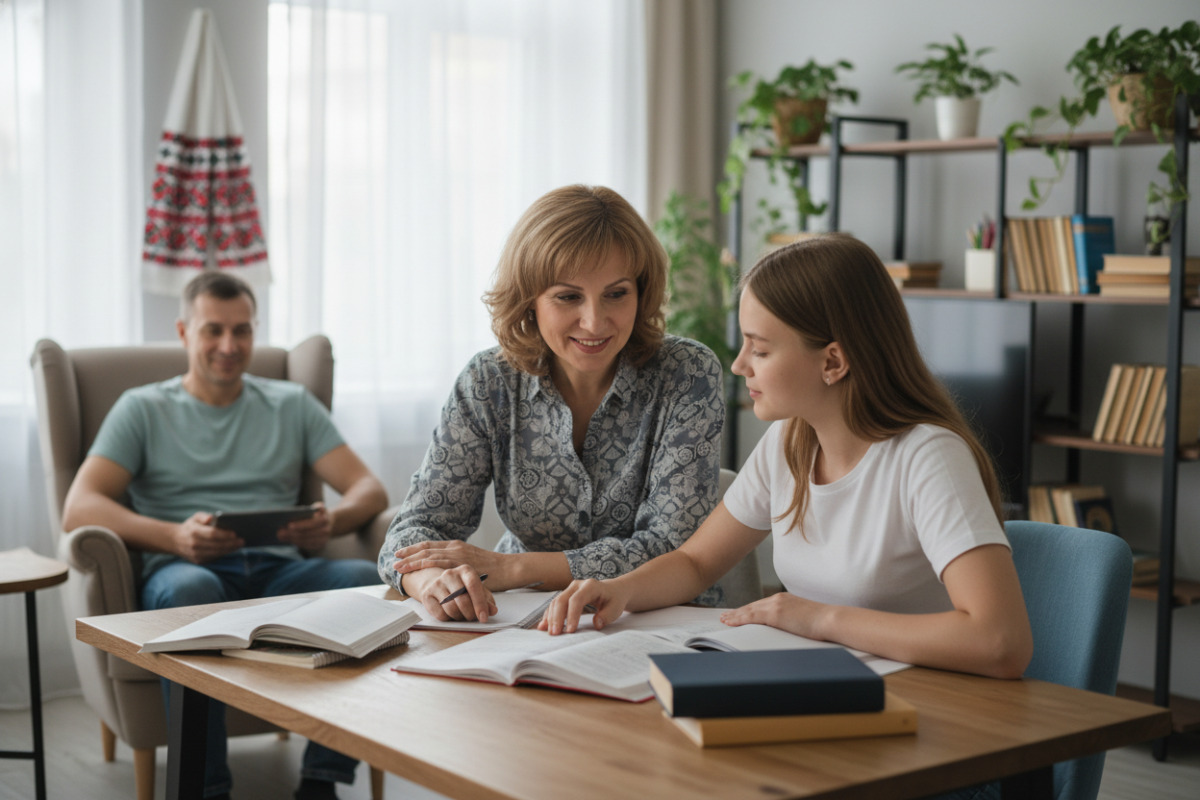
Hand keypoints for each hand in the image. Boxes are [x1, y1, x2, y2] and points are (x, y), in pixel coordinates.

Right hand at [174, 512, 242, 563]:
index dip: (224, 535)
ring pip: (216, 553)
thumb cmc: (191, 527)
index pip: (212, 534)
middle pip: (216, 545)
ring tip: (239, 545)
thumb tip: (211, 518)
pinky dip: (223, 553)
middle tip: (242, 540)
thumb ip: (203, 516)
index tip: (235, 533)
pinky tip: (231, 549)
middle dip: (231, 543)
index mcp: (194, 532)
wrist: (175, 541)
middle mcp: (194, 544)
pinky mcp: (198, 561)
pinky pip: (214, 558)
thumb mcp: (195, 518)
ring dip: (229, 550)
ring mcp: (195, 554)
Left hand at [277, 502, 334, 551]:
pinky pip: (307, 546)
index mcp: (325, 519)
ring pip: (305, 541)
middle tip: (279, 532)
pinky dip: (297, 543)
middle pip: (306, 533)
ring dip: (292, 539)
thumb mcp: (317, 507)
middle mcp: (326, 530)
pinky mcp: (320, 545)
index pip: (311, 523)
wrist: (331, 522)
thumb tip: (291, 514)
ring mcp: (324, 539)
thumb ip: (309, 509)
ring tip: (281, 537)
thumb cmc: (319, 513)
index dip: (299, 524)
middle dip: (291, 533)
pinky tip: (289, 540)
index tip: (288, 525)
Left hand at [392, 539, 509, 584]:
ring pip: (429, 555)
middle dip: (409, 554)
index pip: (431, 546)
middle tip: (395, 559)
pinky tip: (415, 569)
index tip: (401, 553)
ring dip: (412, 561)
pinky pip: (439, 563)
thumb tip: (448, 573)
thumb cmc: (494, 570)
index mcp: (457, 546)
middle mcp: (455, 547)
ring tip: (399, 566)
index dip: (414, 549)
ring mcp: (458, 554)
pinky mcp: (461, 563)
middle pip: (426, 548)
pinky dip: (424, 565)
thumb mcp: (472, 564)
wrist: (509, 568)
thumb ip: (459, 565)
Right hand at [404, 565, 496, 622]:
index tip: (484, 617)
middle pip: (462, 600)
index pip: (473, 586)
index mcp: (465, 570)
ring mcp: (436, 584)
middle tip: (473, 618)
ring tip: (463, 615)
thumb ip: (486, 600)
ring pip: (451, 609)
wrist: (435, 581)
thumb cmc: (460, 586)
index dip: (480, 603)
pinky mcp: (427, 595)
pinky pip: (440, 614)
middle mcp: (450, 574)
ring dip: (460, 617)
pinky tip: (451, 614)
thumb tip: (493, 611)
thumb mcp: (476, 589)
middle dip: (470, 613)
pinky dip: (449, 619)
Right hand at [537, 578, 629, 634]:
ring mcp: (569, 589)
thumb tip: (596, 624)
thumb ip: (607, 616)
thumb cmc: (614, 600)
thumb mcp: (616, 608)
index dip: (571, 615)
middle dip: (557, 617)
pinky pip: (554, 605)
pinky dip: (548, 616)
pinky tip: (543, 626)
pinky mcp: (565, 596)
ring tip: (550, 633)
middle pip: (562, 600)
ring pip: (555, 602)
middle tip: (555, 634)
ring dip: (551, 618)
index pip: (576, 600)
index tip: (570, 631)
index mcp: (590, 586)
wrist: (613, 591)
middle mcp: (577, 585)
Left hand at [718, 591, 830, 640]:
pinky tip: (731, 622)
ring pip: (749, 610)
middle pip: (752, 606)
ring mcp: (775, 605)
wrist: (830, 620)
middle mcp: (778, 599)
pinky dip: (739, 619)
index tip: (739, 613)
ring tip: (725, 620)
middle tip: (726, 616)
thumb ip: (790, 621)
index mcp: (785, 599)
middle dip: (738, 612)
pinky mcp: (775, 614)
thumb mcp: (803, 619)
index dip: (748, 610)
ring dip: (735, 616)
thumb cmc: (822, 623)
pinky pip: (751, 617)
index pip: (761, 605)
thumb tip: (785, 630)